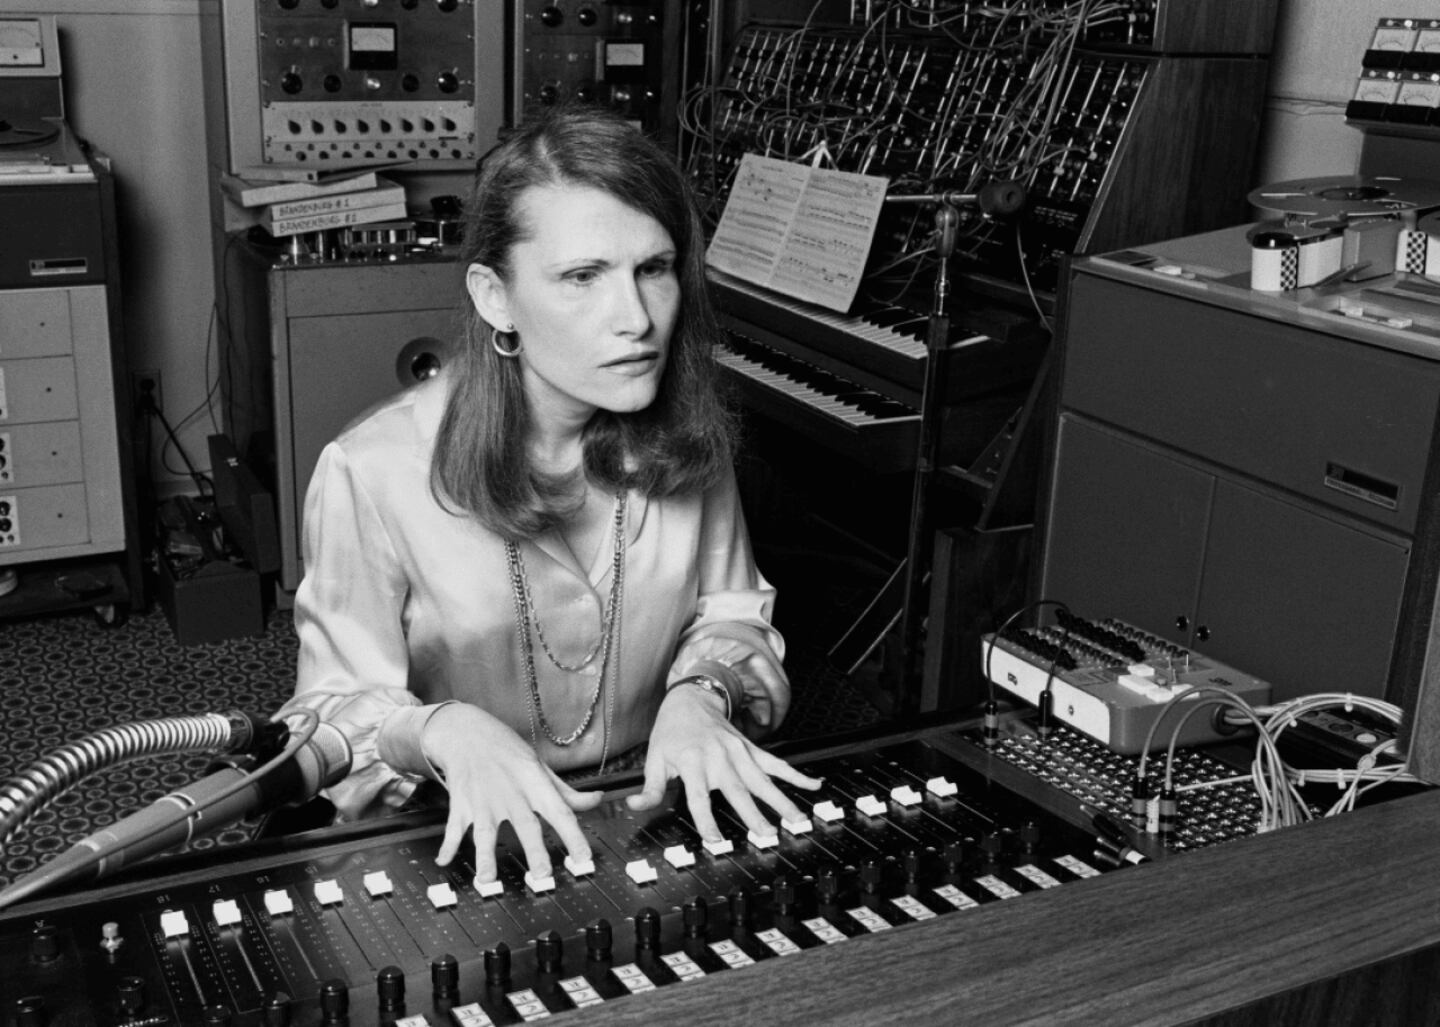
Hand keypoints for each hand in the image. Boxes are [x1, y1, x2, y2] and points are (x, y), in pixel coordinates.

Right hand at [423, 703, 602, 886]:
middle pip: (526, 824)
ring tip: (487, 879)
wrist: (467, 732)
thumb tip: (596, 800)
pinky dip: (447, 846)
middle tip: (542, 875)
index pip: (560, 811)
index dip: (574, 836)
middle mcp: (512, 794)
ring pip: (485, 832)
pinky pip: (453, 828)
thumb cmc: (507, 751)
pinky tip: (444, 861)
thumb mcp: (540, 767)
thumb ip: (566, 792)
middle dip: (535, 850)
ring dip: (485, 857)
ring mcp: (484, 801)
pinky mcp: (462, 804)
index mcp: (535, 784)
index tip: (584, 858)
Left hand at [625, 683, 821, 843]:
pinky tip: (813, 785)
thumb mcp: (654, 758)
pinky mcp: (752, 749)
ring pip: (763, 779)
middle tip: (768, 835)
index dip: (707, 820)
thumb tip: (636, 807)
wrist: (691, 699)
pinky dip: (796, 775)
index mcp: (692, 762)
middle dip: (754, 814)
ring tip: (797, 820)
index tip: (716, 841)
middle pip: (738, 790)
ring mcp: (739, 752)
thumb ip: (649, 787)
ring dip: (782, 800)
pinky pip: (776, 763)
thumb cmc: (672, 732)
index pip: (699, 797)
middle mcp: (719, 757)